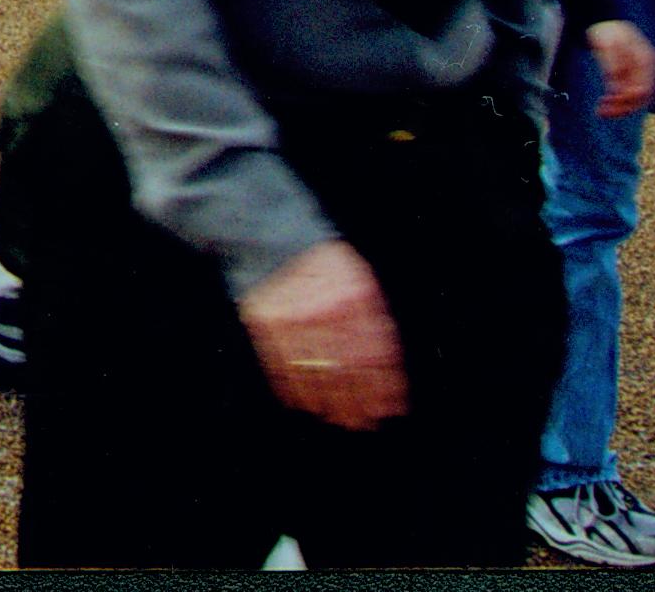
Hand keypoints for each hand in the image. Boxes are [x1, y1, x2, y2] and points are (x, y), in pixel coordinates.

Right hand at [239, 239, 407, 429]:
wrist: (270, 234)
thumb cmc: (320, 261)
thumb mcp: (357, 277)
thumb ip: (371, 317)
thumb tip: (385, 369)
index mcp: (353, 295)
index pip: (374, 352)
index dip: (384, 385)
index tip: (390, 407)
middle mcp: (324, 309)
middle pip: (347, 369)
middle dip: (358, 401)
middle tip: (364, 421)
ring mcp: (292, 317)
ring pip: (316, 373)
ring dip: (330, 402)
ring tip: (339, 417)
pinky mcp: (264, 322)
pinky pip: (282, 366)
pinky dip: (295, 389)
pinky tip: (307, 402)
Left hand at [587, 19, 654, 118]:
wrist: (606, 19)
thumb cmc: (606, 29)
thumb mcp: (606, 44)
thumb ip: (612, 65)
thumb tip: (615, 86)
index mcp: (645, 60)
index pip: (642, 89)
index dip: (625, 100)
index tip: (607, 100)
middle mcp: (647, 68)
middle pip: (641, 97)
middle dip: (622, 108)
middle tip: (601, 112)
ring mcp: (642, 71)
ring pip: (637, 98)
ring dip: (620, 107)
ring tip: (601, 112)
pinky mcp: (633, 74)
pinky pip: (631, 93)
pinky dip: (619, 101)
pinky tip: (606, 104)